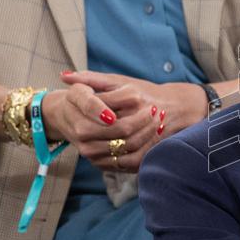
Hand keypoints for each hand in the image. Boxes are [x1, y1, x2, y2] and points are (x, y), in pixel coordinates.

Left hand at [50, 71, 207, 171]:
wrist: (176, 107)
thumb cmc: (142, 92)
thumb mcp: (117, 81)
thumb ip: (90, 79)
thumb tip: (64, 76)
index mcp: (132, 95)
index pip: (101, 107)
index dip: (85, 114)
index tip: (75, 115)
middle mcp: (143, 112)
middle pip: (110, 130)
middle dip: (91, 133)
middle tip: (78, 134)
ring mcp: (150, 132)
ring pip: (119, 147)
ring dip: (99, 149)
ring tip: (86, 146)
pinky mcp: (151, 150)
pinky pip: (128, 161)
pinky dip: (111, 162)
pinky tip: (101, 157)